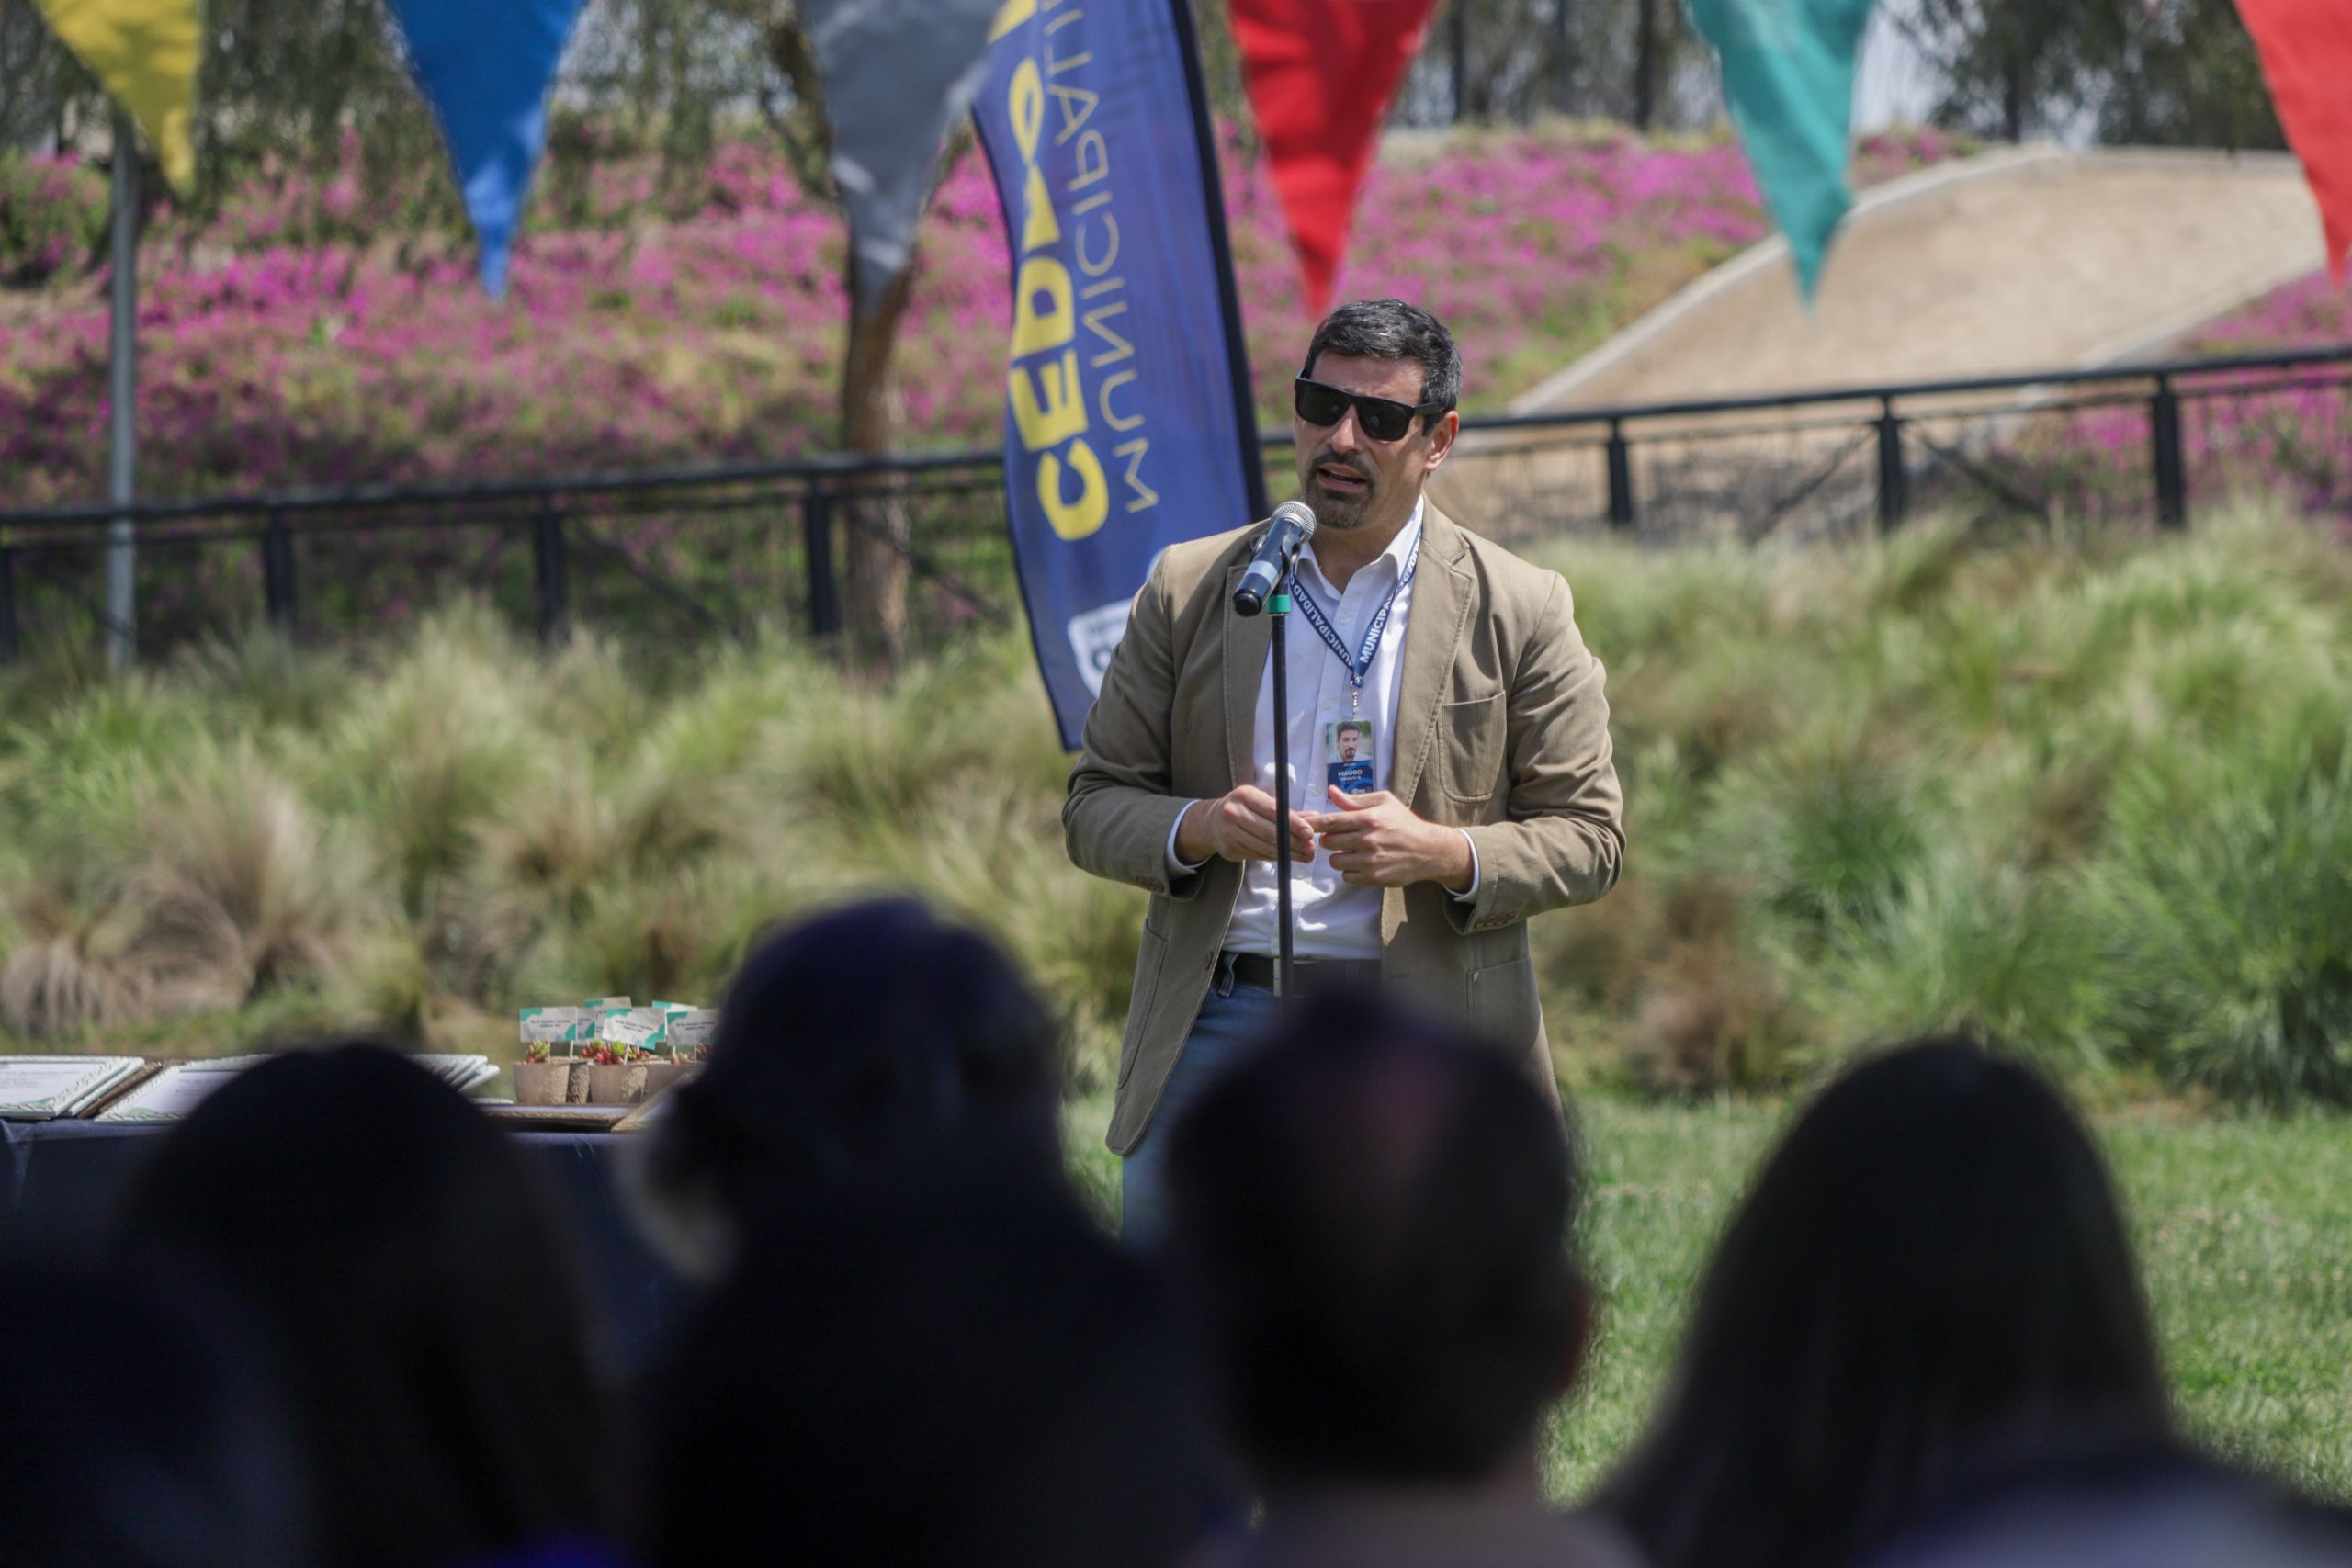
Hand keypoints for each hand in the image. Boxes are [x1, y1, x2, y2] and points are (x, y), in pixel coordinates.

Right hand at [1177, 785, 1316, 864]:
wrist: (1211, 822)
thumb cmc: (1244, 808)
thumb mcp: (1261, 801)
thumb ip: (1286, 810)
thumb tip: (1314, 817)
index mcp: (1244, 795)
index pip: (1273, 811)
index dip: (1293, 823)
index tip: (1309, 832)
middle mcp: (1234, 812)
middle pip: (1270, 832)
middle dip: (1294, 842)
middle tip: (1311, 848)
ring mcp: (1229, 833)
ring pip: (1265, 847)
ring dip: (1288, 854)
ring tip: (1305, 856)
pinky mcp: (1229, 850)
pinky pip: (1258, 855)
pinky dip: (1275, 858)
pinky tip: (1288, 858)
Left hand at [1304, 786, 1473, 889]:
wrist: (1428, 850)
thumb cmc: (1404, 823)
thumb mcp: (1384, 802)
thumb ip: (1355, 799)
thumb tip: (1331, 792)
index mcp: (1369, 818)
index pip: (1330, 821)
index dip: (1313, 824)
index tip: (1303, 824)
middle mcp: (1368, 840)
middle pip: (1328, 842)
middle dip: (1330, 840)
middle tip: (1341, 838)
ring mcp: (1370, 861)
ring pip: (1335, 861)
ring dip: (1339, 856)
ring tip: (1352, 851)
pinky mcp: (1373, 877)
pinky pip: (1346, 876)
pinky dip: (1350, 871)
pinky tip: (1361, 863)